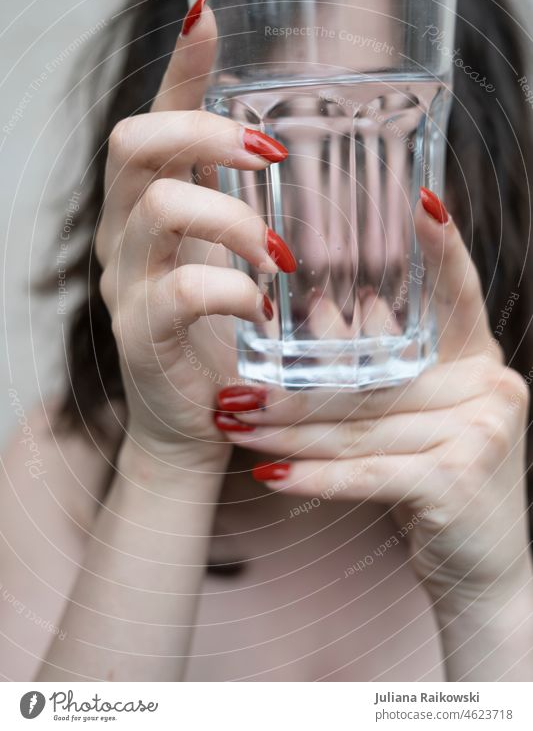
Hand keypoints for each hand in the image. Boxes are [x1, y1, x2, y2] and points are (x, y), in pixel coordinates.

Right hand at [95, 0, 294, 462]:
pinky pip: (182, 290)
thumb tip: (287, 151)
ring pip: (160, 208)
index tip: (209, 19)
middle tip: (270, 156)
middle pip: (134, 142)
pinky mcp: (140, 333)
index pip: (152, 116)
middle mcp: (125, 232)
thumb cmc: (222, 331)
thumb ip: (246, 203)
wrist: (196, 417)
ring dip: (235, 221)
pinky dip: (235, 290)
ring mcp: (127, 281)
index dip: (179, 67)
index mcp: (150, 203)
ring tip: (282, 255)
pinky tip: (263, 307)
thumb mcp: (233, 255)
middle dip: (206, 133)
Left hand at [214, 191, 531, 603]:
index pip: (457, 295)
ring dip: (286, 430)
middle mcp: (489, 386)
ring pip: (359, 425)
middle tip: (233, 385)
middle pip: (374, 377)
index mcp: (479, 361)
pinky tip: (267, 477)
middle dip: (295, 387)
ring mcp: (480, 431)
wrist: (486, 567)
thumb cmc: (442, 478)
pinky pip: (367, 473)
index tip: (417, 200)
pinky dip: (313, 478)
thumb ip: (385, 366)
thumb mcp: (418, 416)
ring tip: (232, 422)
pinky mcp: (458, 480)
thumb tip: (334, 309)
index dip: (439, 248)